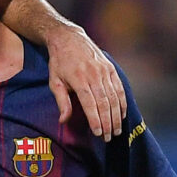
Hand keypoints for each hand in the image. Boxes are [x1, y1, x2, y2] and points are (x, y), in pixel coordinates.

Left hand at [46, 24, 126, 138]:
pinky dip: (122, 103)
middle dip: (107, 122)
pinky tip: (121, 115)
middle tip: (108, 137)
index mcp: (79, 78)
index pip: (90, 103)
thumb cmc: (59, 62)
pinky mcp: (111, 68)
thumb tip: (63, 121)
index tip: (98, 133)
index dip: (95, 120)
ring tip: (115, 131)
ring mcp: (104, 71)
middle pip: (104, 103)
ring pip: (114, 97)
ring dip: (116, 116)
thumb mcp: (54, 81)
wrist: (69, 38)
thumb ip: (61, 101)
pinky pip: (119, 88)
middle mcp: (94, 74)